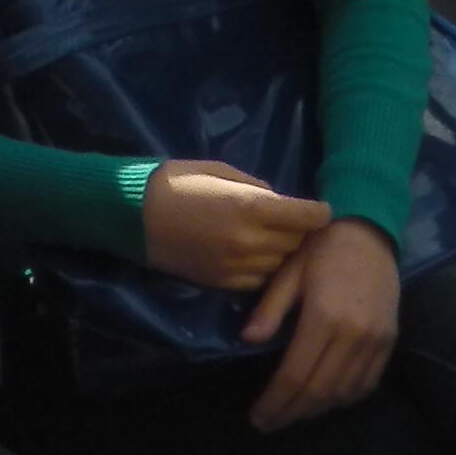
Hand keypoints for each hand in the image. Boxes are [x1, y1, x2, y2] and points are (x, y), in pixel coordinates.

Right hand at [138, 159, 329, 294]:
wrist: (133, 215)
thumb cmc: (175, 182)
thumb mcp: (217, 171)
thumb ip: (254, 187)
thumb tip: (279, 201)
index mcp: (251, 206)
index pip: (307, 216)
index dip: (319, 213)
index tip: (322, 211)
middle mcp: (251, 240)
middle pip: (297, 242)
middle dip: (299, 232)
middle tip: (294, 223)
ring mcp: (238, 266)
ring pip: (281, 264)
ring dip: (282, 252)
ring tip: (273, 240)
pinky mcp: (225, 283)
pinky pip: (260, 280)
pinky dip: (263, 268)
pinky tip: (253, 256)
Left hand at [244, 217, 401, 428]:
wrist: (368, 233)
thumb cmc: (320, 248)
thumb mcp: (288, 272)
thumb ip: (270, 309)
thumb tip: (246, 341)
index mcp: (323, 318)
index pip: (295, 375)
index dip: (275, 402)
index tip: (257, 417)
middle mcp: (353, 336)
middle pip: (319, 391)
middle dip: (291, 412)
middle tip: (269, 423)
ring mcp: (376, 342)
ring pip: (344, 393)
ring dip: (316, 409)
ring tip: (291, 413)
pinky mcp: (389, 343)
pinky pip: (366, 384)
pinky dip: (344, 398)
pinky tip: (325, 399)